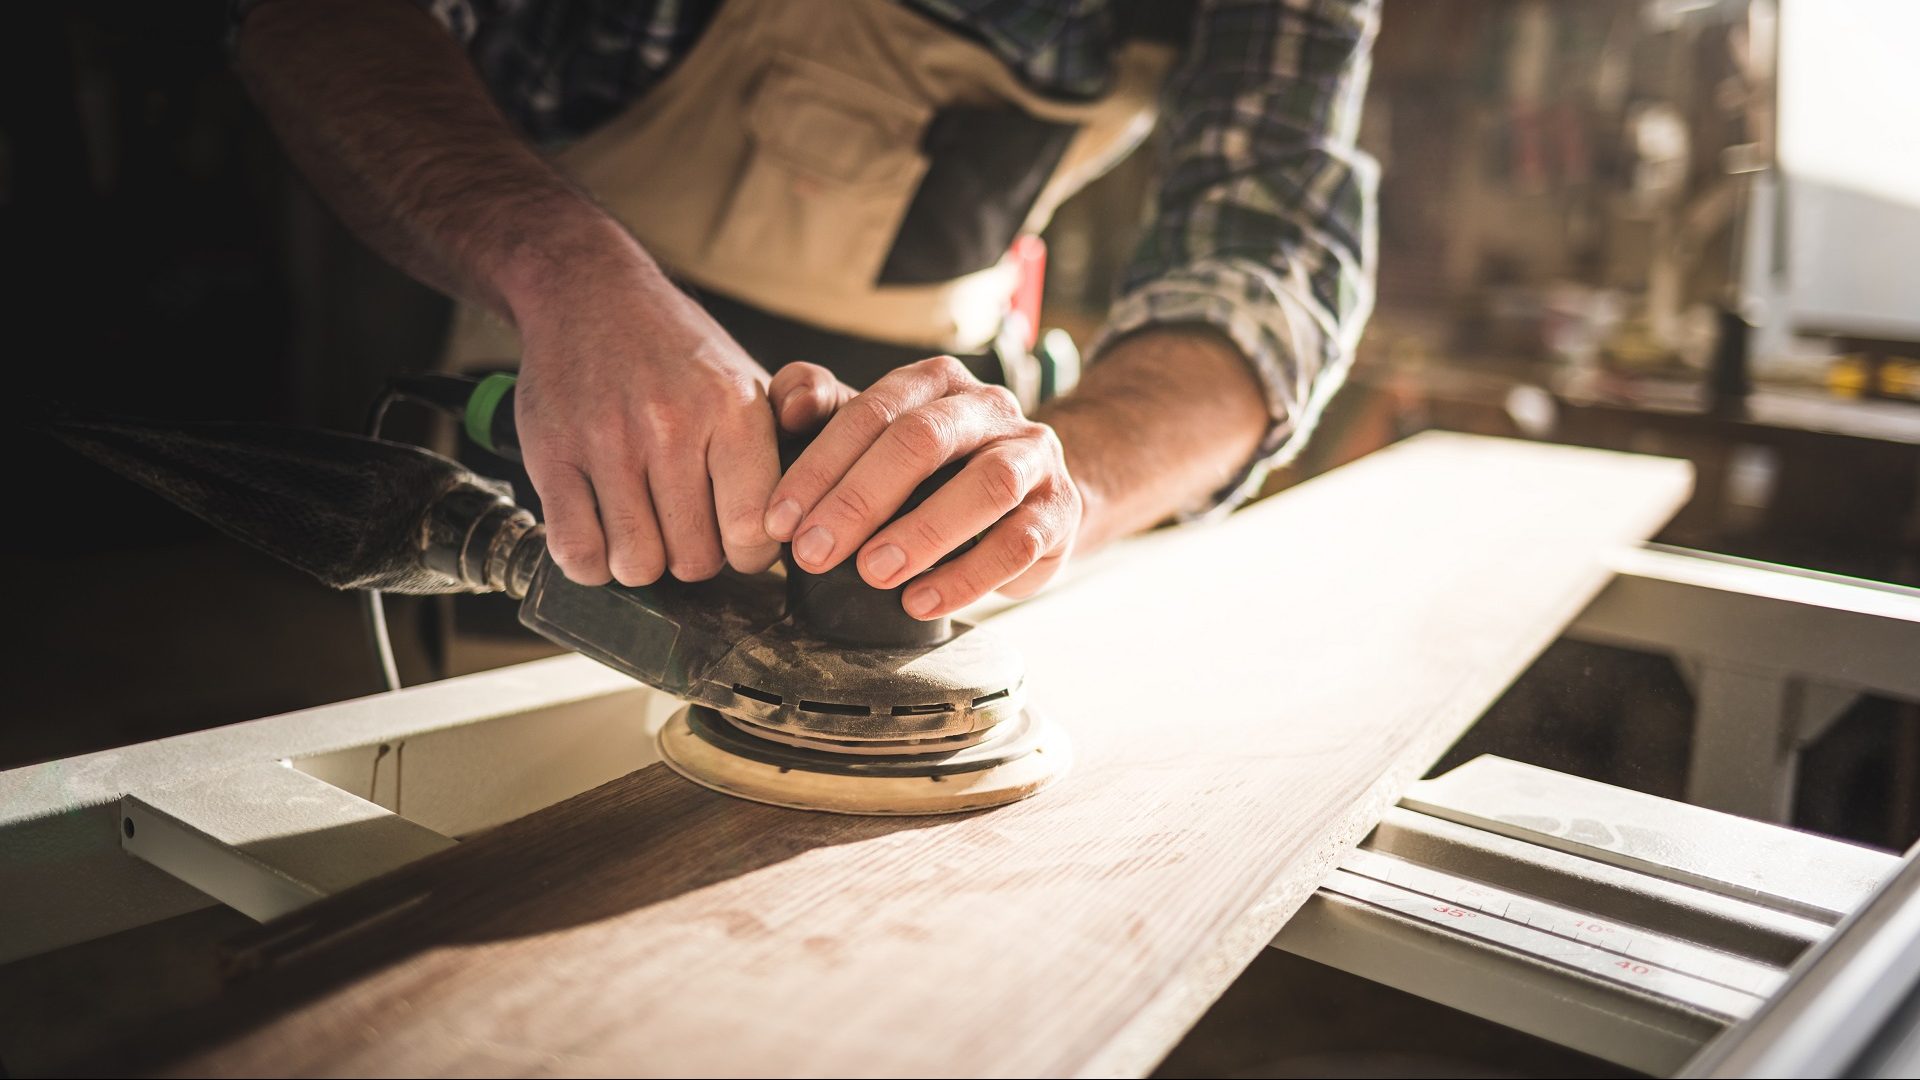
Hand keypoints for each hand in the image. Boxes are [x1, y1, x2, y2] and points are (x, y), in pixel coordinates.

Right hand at [512, 260, 781, 585]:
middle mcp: (671, 424)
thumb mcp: (751, 381)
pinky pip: (577, 552)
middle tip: (687, 528)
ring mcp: (607, 440)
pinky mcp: (551, 454)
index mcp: (734, 409)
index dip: (750, 554)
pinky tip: (603, 535)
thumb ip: (793, 439)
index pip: (754, 531)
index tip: (738, 541)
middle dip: (695, 558)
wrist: (589, 294)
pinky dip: (591, 562)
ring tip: (647, 530)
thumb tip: (812, 510)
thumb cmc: (681, 355)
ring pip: (636, 564)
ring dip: (643, 561)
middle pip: (695, 560)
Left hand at [763, 356, 1082, 619]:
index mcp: (935, 381)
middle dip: (861, 498)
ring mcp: (1032, 456)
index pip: (872, 411)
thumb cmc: (931, 470)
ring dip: (923, 533)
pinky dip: (966, 577)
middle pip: (925, 440)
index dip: (820, 466)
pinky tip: (920, 602)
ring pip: (987, 486)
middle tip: (814, 552)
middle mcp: (989, 407)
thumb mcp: (873, 434)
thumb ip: (821, 405)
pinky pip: (1019, 543)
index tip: (779, 521)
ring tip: (872, 574)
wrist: (1027, 496)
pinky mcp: (1058, 510)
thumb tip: (789, 404)